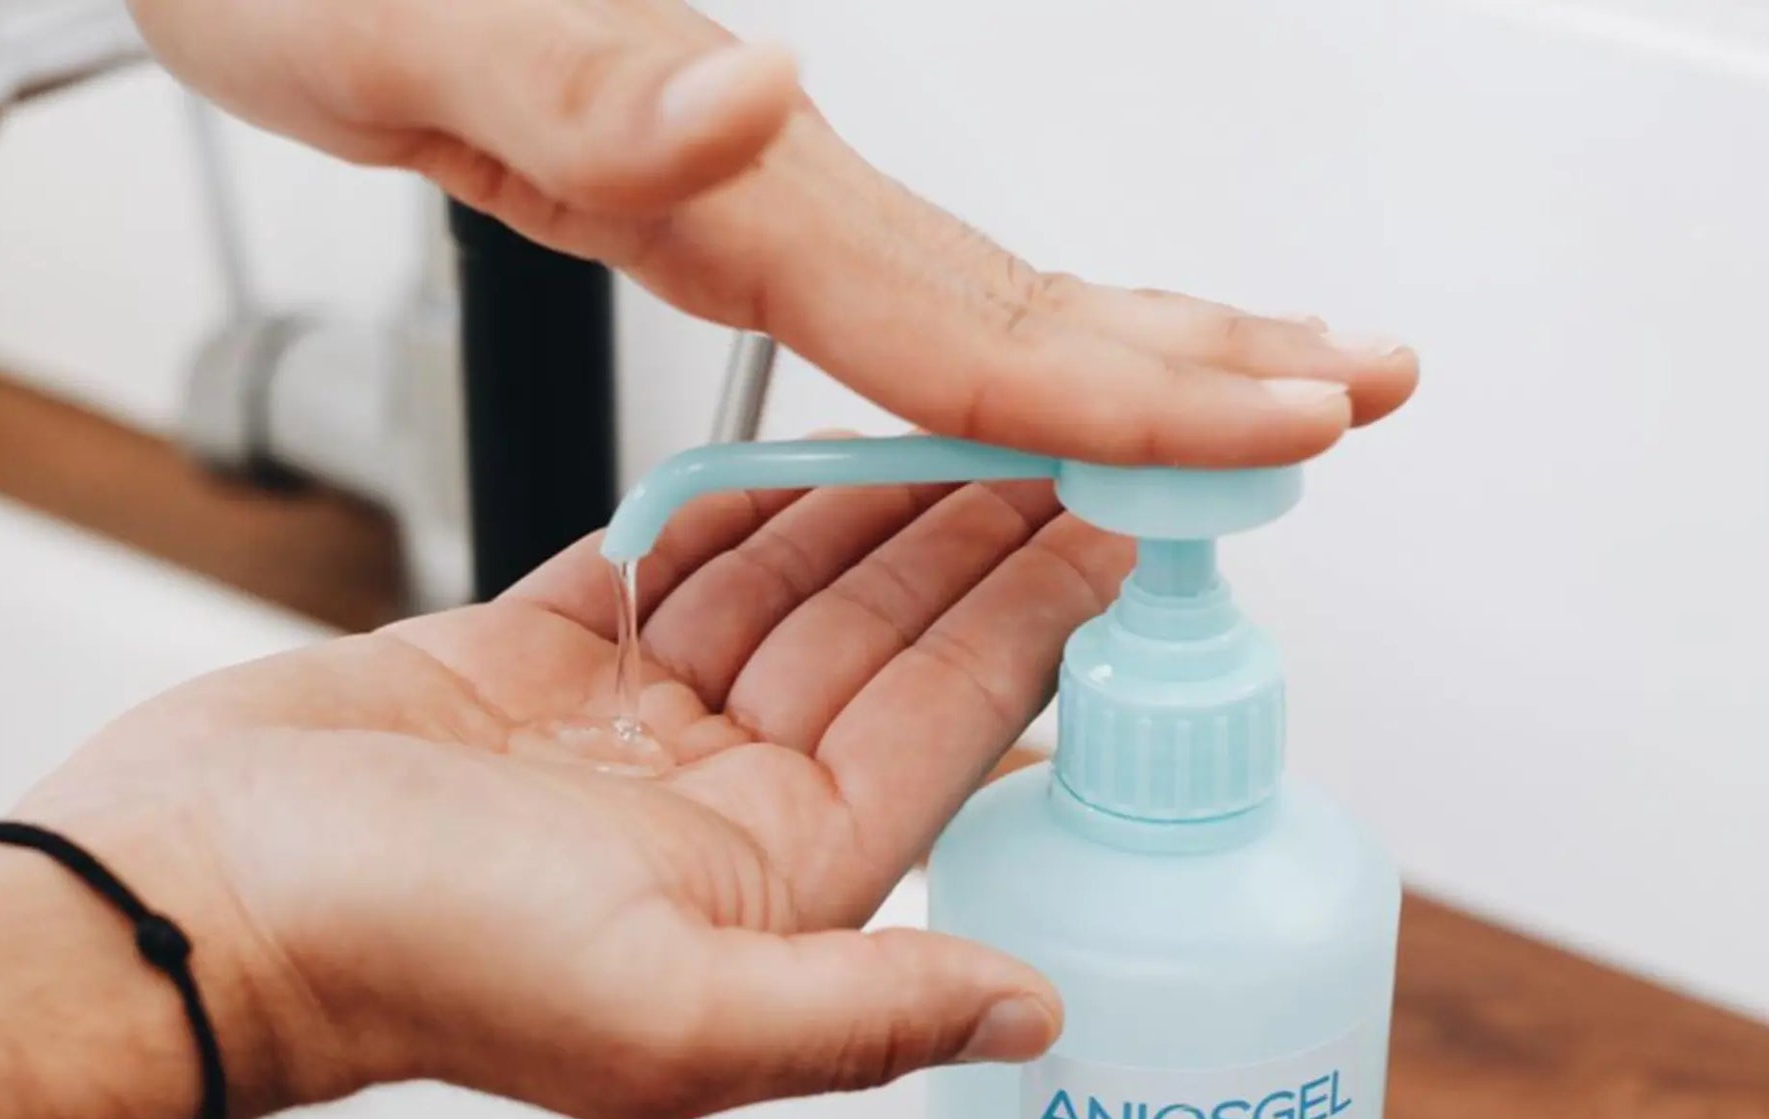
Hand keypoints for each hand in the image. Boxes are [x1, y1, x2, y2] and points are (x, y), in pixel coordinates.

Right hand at [20, 473, 1128, 1118]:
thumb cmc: (415, 969)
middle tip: (1053, 459)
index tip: (1110, 547)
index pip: (944, 738)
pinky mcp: (536, 673)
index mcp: (774, 888)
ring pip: (779, 605)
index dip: (1031, 636)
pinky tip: (793, 474)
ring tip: (950, 440)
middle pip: (877, 657)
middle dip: (967, 555)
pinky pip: (661, 577)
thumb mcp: (677, 1016)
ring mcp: (625, 741)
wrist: (199, 898)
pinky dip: (723, 520)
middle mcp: (715, 817)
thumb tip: (1037, 1017)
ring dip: (864, 521)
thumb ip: (869, 1015)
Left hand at [129, 0, 1417, 465]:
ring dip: (1133, 357)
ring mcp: (751, 194)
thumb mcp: (405, 32)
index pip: (976, 320)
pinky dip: (998, 354)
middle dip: (1203, 364)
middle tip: (1364, 398)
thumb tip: (761, 96)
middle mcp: (767, 186)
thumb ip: (582, 88)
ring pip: (979, 299)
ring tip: (1258, 396)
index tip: (1297, 428)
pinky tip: (1035, 384)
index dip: (1140, 393)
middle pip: (1024, 300)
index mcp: (729, 180)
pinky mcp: (711, 206)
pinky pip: (892, 306)